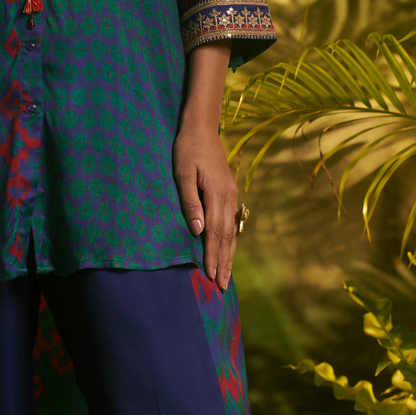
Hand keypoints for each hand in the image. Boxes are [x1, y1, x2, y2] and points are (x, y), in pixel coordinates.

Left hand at [173, 117, 238, 290]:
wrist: (201, 128)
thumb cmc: (187, 150)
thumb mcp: (182, 174)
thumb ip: (190, 202)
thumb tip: (197, 230)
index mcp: (217, 194)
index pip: (216, 232)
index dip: (214, 256)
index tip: (212, 276)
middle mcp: (228, 197)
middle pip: (228, 236)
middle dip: (225, 263)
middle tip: (223, 287)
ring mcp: (231, 195)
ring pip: (233, 231)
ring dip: (230, 255)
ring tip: (227, 276)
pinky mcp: (229, 192)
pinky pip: (232, 223)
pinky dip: (231, 241)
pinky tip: (228, 251)